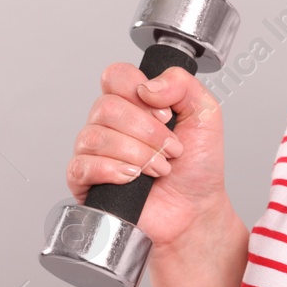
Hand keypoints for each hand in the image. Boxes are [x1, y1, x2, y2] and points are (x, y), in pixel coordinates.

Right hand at [66, 62, 228, 250]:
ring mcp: (94, 151)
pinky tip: (133, 178)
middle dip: (147, 132)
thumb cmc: (198, 166)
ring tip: (160, 168)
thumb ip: (181, 84)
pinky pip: (81, 166)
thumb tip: (147, 86)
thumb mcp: (205, 113)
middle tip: (171, 149)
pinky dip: (112, 170)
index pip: (115, 76)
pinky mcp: (85, 181)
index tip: (167, 115)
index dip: (139, 92)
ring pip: (96, 136)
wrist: (196, 209)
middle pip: (107, 107)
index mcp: (132, 102)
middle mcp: (109, 123)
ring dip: (137, 154)